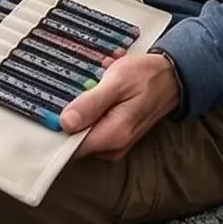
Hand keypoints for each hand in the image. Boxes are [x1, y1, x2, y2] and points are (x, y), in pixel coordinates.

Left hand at [61, 51, 179, 160]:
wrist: (173, 76)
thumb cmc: (146, 76)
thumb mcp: (116, 82)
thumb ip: (91, 104)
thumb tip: (65, 123)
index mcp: (112, 136)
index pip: (71, 148)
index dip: (56, 130)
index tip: (49, 110)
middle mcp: (113, 147)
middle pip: (74, 141)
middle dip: (69, 116)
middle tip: (74, 90)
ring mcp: (115, 144)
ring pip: (83, 134)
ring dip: (81, 112)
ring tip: (91, 87)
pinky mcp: (116, 137)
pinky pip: (93, 129)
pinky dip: (91, 112)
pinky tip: (98, 93)